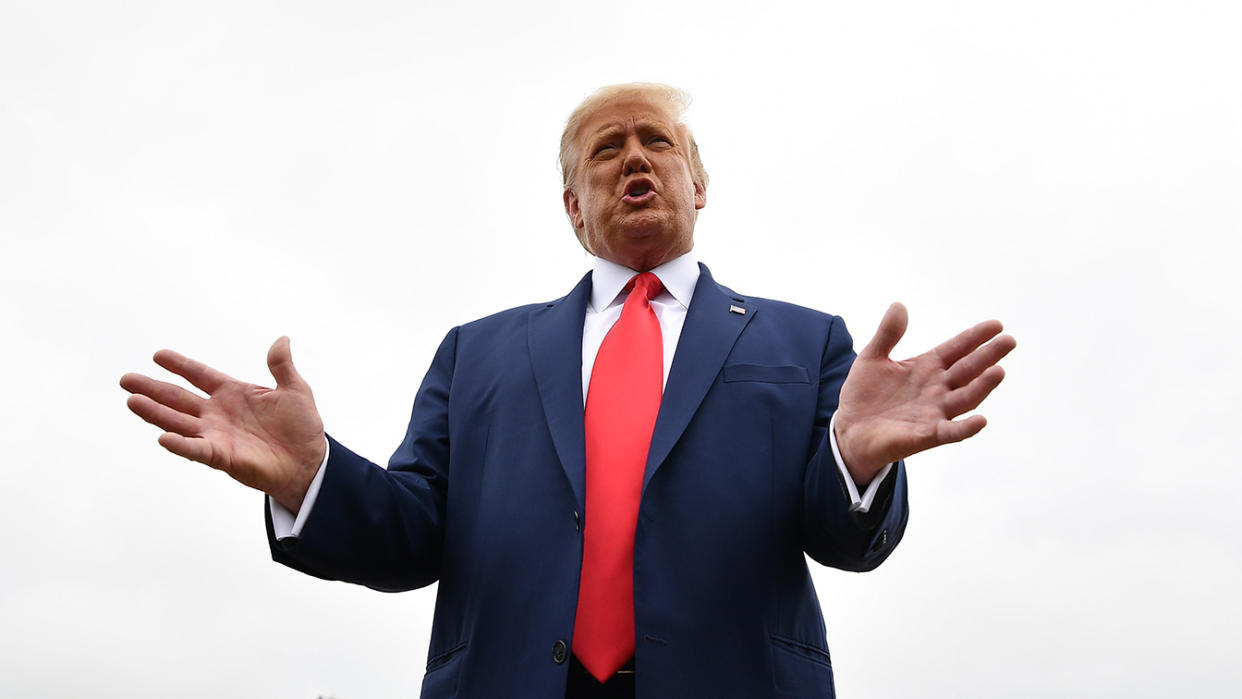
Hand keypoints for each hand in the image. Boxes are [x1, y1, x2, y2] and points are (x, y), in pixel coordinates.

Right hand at [120, 337, 326, 511]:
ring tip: (132, 401)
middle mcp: (218, 413)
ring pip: (178, 422)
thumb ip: (283, 366)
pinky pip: (196, 450)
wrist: (309, 462)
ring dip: (155, 413)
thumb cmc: (301, 427)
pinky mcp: (221, 457)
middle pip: (178, 398)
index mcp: (232, 393)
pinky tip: (163, 437)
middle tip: (126, 379)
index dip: (180, 365)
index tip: (158, 355)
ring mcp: (216, 435)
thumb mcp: (295, 390)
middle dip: (152, 388)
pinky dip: (180, 444)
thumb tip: (282, 339)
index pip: (200, 375)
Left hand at [834, 303, 1015, 484]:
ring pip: (965, 398)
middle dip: (988, 356)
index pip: (957, 348)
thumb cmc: (864, 394)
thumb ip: (887, 334)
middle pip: (968, 370)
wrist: (849, 429)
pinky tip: (981, 420)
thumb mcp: (872, 357)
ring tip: (998, 371)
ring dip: (982, 387)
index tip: (996, 325)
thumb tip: (899, 305)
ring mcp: (935, 412)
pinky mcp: (926, 435)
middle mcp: (937, 388)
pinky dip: (966, 427)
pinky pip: (951, 432)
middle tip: (1009, 340)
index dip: (975, 337)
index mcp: (927, 367)